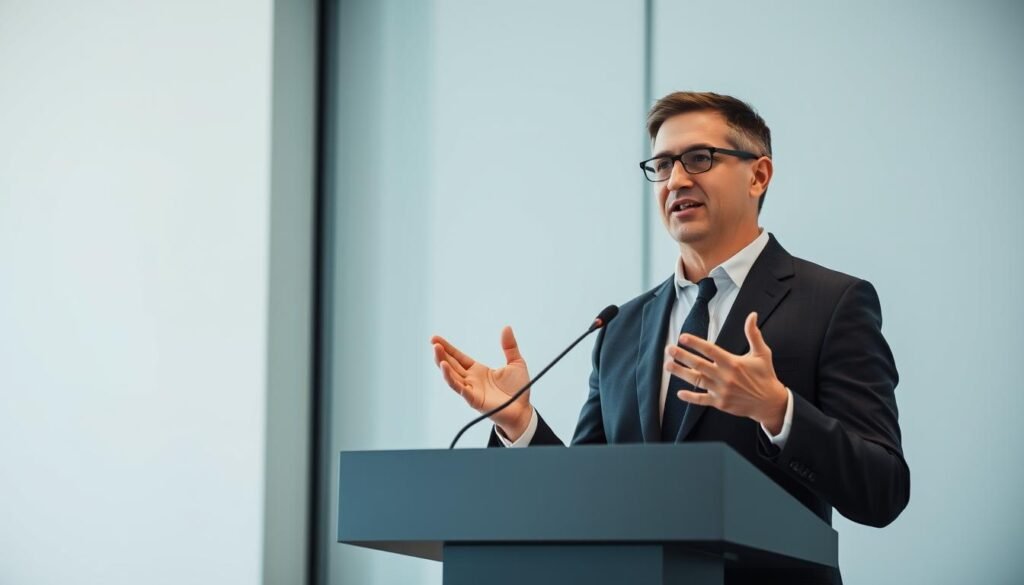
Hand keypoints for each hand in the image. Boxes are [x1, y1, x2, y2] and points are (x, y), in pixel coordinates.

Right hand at [431, 326, 533, 439]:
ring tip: (437, 351)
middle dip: (441, 353)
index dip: (448, 348)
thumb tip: (506, 327)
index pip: (458, 357)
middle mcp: (471, 380)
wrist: (524, 410)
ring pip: (452, 376)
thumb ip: (509, 346)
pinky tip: (445, 368)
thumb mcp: (516, 362)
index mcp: (478, 371)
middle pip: (452, 364)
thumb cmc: (519, 390)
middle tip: (433, 341)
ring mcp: (471, 390)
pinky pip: (460, 389)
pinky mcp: (474, 400)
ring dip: (443, 364)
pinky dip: (452, 379)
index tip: (435, 339)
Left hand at [663, 312, 787, 432]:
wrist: (770, 403)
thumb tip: (752, 315)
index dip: (695, 343)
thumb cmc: (765, 376)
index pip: (710, 350)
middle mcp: (725, 377)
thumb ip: (753, 334)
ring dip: (680, 373)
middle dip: (682, 356)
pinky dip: (690, 397)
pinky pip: (702, 400)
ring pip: (696, 381)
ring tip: (667, 365)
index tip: (683, 337)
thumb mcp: (762, 353)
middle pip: (699, 365)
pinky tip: (679, 393)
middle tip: (669, 349)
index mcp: (733, 363)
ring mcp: (721, 391)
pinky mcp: (720, 403)